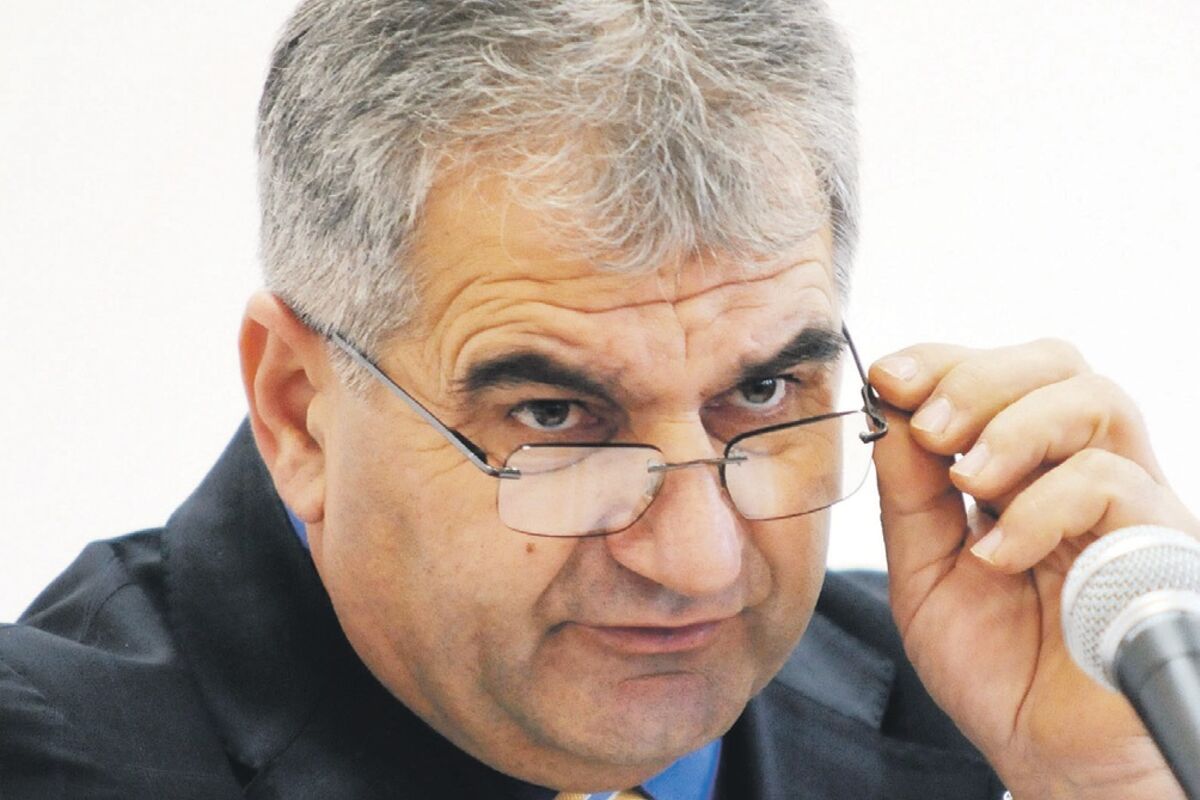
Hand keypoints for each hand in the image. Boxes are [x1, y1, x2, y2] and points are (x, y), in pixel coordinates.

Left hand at [869, 338, 1199, 799]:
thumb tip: (888, 413)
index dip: (945, 362)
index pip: (1001, 376)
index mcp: (1026, 469)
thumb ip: (910, 496)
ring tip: (968, 476)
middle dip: (979, 377)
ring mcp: (1129, 503)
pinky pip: (1111, 484)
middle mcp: (1083, 470)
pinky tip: (998, 554)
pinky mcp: (1159, 544)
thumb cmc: (997, 666)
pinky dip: (1039, 508)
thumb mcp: (926, 571)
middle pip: (1056, 364)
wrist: (1048, 754)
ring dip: (1014, 424)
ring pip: (1096, 399)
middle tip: (929, 426)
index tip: (888, 379)